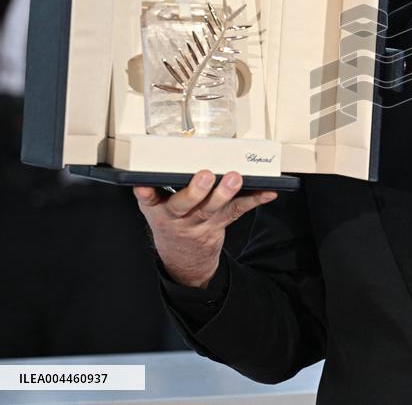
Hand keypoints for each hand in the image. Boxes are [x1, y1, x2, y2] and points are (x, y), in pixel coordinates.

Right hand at [134, 170, 277, 287]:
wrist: (183, 255)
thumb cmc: (172, 218)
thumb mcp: (156, 206)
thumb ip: (157, 188)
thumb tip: (164, 156)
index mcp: (158, 209)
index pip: (148, 200)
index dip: (145, 194)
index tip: (142, 185)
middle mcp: (178, 217)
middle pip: (185, 205)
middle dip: (195, 191)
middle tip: (204, 175)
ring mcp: (200, 223)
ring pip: (213, 209)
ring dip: (225, 192)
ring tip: (235, 178)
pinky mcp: (221, 223)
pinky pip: (238, 211)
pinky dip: (255, 200)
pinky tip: (268, 191)